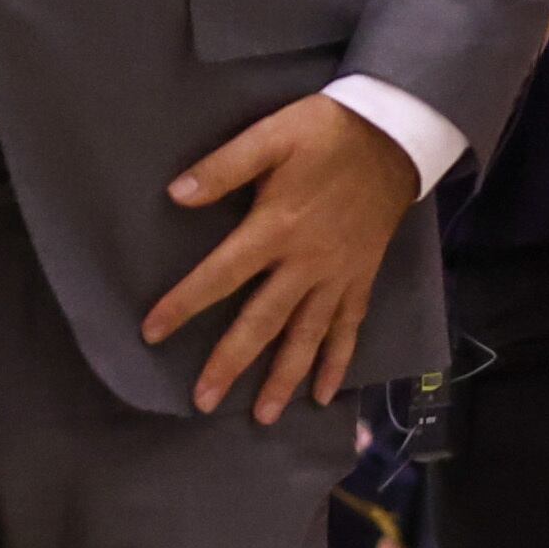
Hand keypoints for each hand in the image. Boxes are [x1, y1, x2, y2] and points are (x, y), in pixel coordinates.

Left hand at [145, 95, 422, 424]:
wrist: (396, 135)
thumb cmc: (328, 132)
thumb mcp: (273, 135)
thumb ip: (225, 166)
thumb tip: (176, 196)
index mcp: (276, 228)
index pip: (221, 275)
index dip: (185, 304)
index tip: (152, 333)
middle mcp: (305, 263)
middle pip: (263, 322)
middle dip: (232, 363)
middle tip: (203, 400)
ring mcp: (337, 275)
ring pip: (307, 336)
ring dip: (284, 378)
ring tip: (264, 415)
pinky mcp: (361, 277)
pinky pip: (349, 328)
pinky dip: (338, 362)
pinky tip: (324, 393)